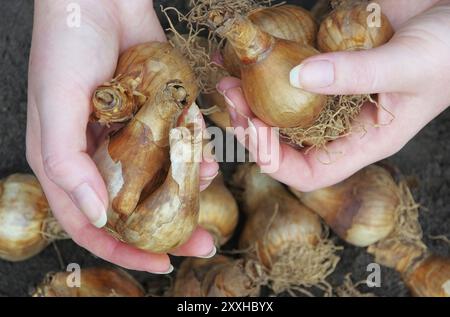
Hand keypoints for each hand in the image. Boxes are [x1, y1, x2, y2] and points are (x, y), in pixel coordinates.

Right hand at [27, 0, 217, 272]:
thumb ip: (68, 165)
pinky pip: (176, 144)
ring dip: (185, 187)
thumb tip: (97, 217)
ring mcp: (128, 135)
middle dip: (167, 228)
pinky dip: (194, 152)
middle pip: (133, 207)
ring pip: (160, 177)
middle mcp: (98, 154)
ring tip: (209, 187)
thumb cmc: (65, 45)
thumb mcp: (54, 105)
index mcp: (66, 161)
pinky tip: (209, 156)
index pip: (90, 224)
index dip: (122, 249)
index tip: (159, 264)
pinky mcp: (154, 114)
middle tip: (203, 243)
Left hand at [218, 0, 449, 191]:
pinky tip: (243, 52)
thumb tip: (298, 79)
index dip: (277, 162)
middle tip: (231, 96)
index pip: (310, 172)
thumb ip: (356, 74)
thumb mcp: (408, 66)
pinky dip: (265, 62)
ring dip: (250, 94)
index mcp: (364, 140)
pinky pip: (289, 69)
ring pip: (281, 104)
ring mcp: (331, 92)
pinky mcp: (326, 62)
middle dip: (253, 123)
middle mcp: (342, 121)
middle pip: (286, 139)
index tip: (254, 132)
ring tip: (228, 73)